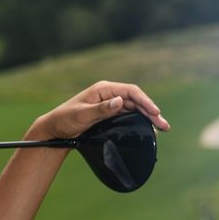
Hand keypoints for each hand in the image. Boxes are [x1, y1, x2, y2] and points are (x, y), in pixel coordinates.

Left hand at [32, 80, 170, 139]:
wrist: (54, 130)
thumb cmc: (65, 120)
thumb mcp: (82, 115)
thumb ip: (101, 109)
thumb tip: (120, 101)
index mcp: (103, 89)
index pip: (130, 92)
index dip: (145, 101)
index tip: (155, 113)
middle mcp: (109, 94)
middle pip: (136, 100)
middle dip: (151, 112)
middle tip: (164, 126)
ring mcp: (110, 104)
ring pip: (134, 109)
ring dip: (148, 117)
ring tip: (161, 129)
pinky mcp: (109, 113)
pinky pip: (128, 115)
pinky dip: (139, 121)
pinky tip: (147, 130)